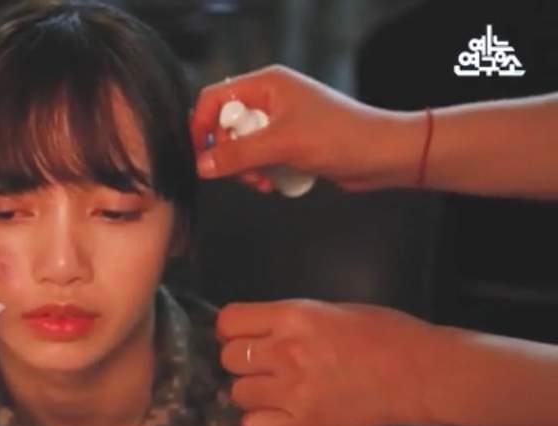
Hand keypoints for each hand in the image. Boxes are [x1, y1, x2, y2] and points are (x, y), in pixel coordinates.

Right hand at [191, 65, 422, 191]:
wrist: (382, 156)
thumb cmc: (343, 137)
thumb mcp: (282, 145)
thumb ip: (238, 155)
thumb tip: (202, 164)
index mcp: (267, 85)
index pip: (215, 99)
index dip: (202, 127)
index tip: (201, 156)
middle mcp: (270, 99)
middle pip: (225, 127)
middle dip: (230, 155)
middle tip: (242, 172)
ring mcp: (279, 122)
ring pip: (240, 147)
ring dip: (246, 169)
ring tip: (263, 180)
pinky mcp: (288, 143)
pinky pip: (258, 158)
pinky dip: (261, 173)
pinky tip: (274, 182)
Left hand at [216, 299, 437, 425]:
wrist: (423, 375)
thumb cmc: (388, 335)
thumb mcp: (334, 310)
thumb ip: (293, 321)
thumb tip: (263, 331)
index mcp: (293, 317)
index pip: (229, 321)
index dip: (232, 330)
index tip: (245, 337)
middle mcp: (284, 352)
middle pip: (229, 359)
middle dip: (242, 362)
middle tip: (265, 368)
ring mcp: (291, 391)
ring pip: (237, 393)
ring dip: (252, 393)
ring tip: (276, 394)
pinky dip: (259, 425)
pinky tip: (277, 419)